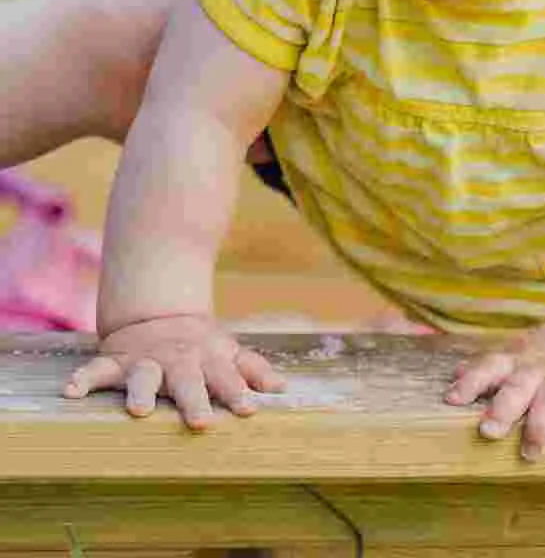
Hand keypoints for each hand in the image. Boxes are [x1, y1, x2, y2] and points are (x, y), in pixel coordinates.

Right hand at [62, 314, 284, 428]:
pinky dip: (83, 380)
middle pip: (188, 381)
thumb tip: (281, 389)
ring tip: (137, 411)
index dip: (238, 392)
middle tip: (201, 423)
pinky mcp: (115, 362)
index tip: (249, 410)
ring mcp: (145, 360)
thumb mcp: (227, 352)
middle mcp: (178, 361)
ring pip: (142, 376)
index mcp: (208, 359)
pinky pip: (95, 370)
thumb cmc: (200, 346)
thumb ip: (252, 368)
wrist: (159, 315)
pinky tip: (70, 392)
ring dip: (140, 391)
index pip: (227, 376)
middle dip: (195, 399)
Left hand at [444, 320, 544, 459]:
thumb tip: (455, 373)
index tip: (452, 399)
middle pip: (518, 386)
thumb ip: (492, 365)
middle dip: (503, 408)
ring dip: (539, 427)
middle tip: (488, 430)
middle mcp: (539, 370)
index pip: (489, 366)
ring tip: (530, 453)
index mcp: (518, 360)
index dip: (471, 382)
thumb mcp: (523, 351)